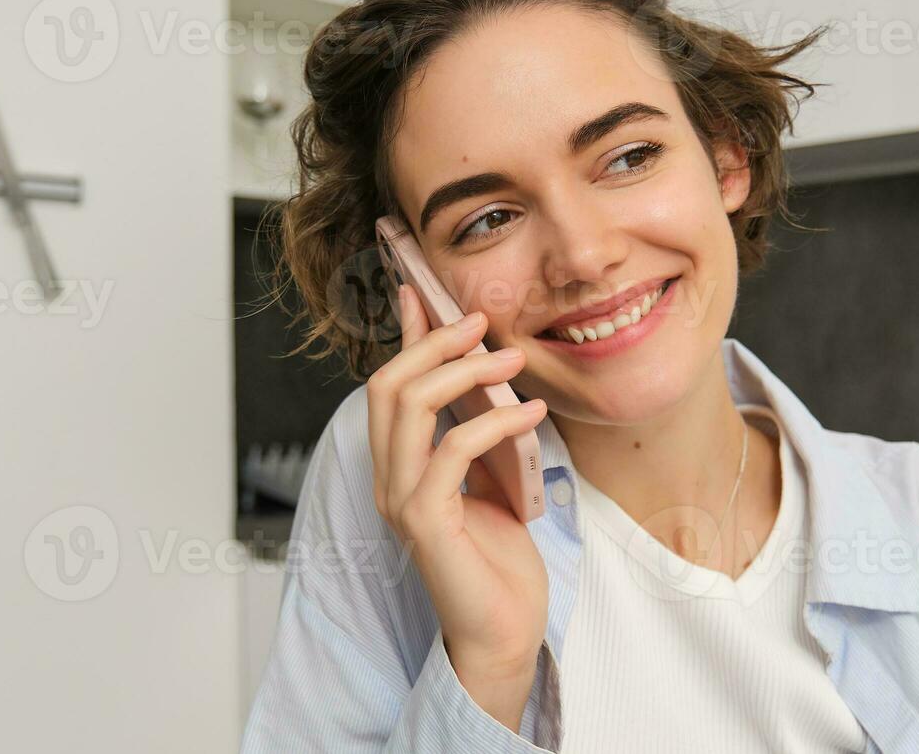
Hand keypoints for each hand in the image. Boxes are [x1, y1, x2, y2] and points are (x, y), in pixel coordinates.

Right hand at [364, 285, 550, 729]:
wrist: (503, 631)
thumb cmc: (500, 559)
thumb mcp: (490, 478)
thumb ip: (479, 432)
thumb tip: (490, 376)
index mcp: (398, 466)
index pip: (388, 383)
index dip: (405, 334)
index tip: (424, 288)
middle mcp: (388, 479)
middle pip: (388, 384)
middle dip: (434, 342)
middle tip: (483, 322)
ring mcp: (401, 500)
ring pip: (409, 406)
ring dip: (464, 372)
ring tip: (513, 360)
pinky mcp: (426, 522)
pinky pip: (451, 449)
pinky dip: (493, 421)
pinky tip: (531, 413)